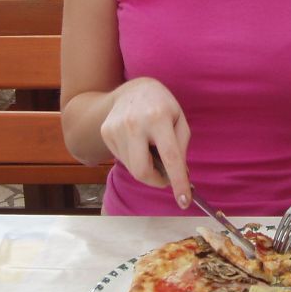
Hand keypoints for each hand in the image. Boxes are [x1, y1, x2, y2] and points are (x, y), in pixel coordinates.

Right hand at [100, 77, 191, 207]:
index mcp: (158, 118)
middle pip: (142, 171)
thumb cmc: (162, 106)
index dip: (178, 182)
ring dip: (146, 167)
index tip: (184, 201)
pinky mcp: (106, 133)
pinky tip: (137, 142)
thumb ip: (181, 147)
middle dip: (156, 181)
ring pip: (132, 168)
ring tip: (150, 148)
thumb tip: (180, 176)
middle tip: (165, 176)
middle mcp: (134, 124)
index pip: (170, 157)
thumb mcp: (179, 119)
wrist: (133, 90)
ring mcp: (116, 129)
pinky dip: (134, 159)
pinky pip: (123, 160)